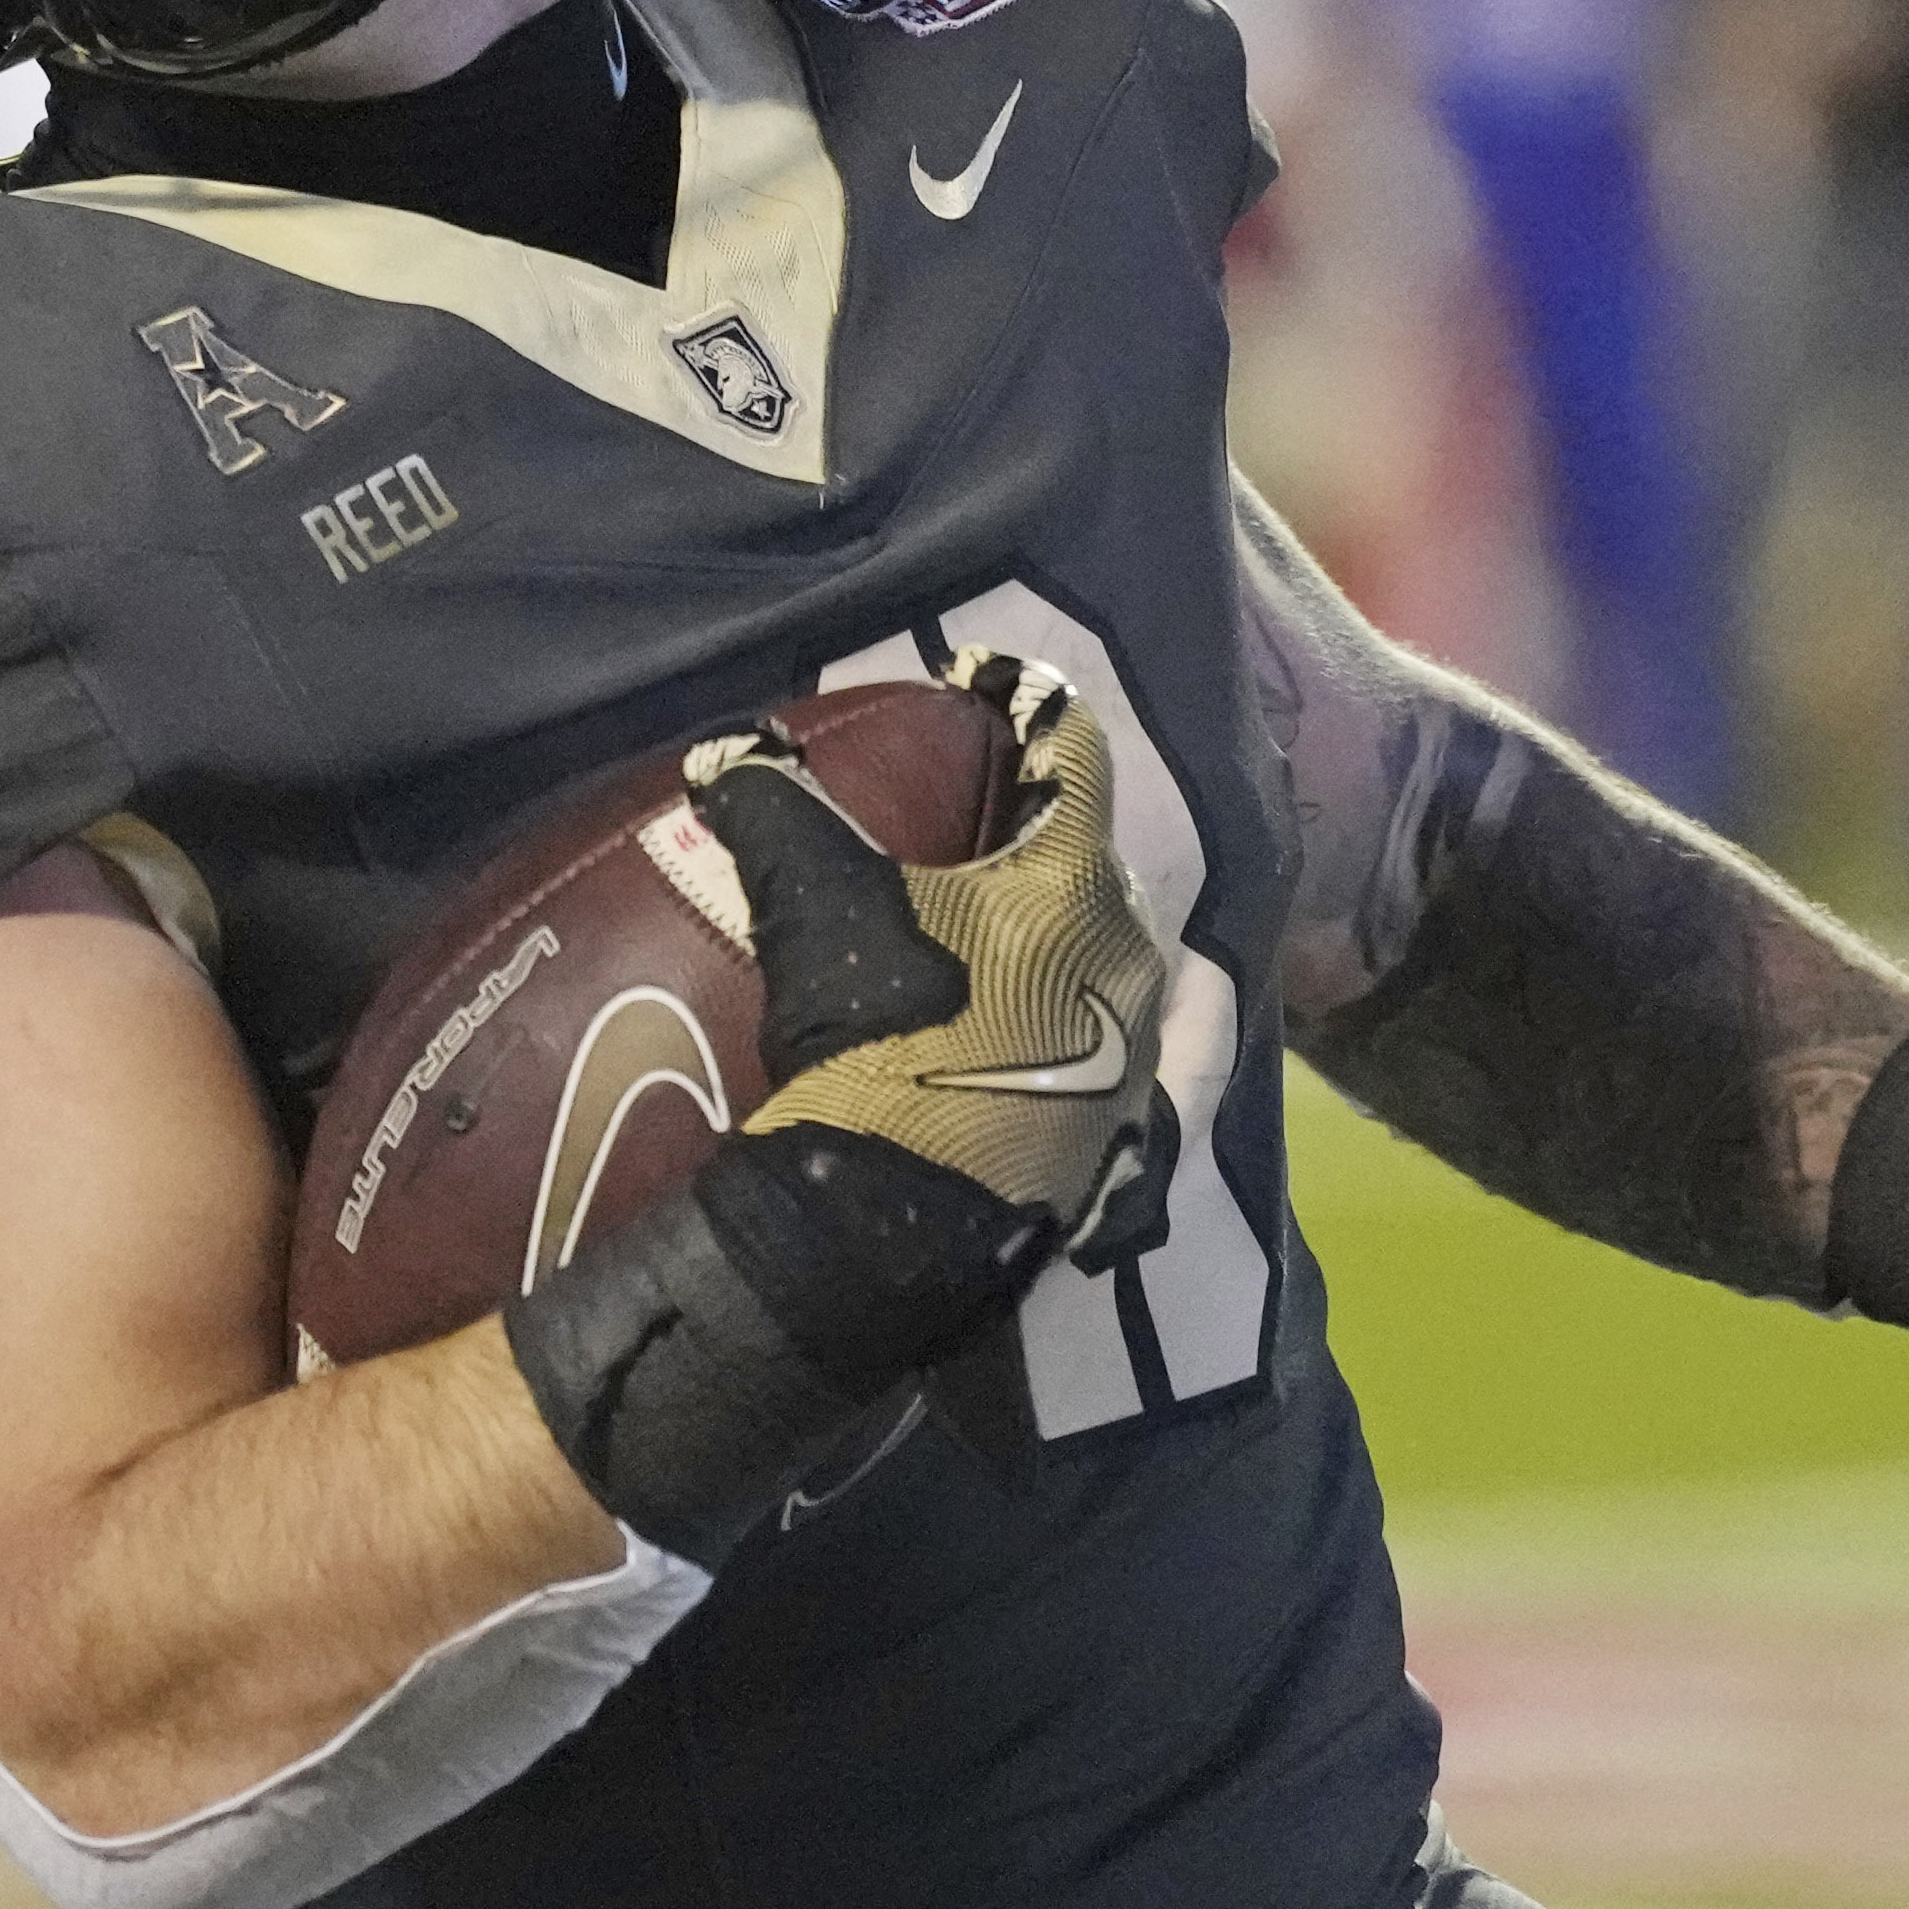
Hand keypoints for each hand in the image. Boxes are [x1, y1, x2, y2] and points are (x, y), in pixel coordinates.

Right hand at [688, 653, 1175, 1269]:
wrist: (896, 1222)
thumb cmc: (876, 1045)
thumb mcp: (815, 905)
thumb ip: (776, 808)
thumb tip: (729, 750)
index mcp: (1075, 881)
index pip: (1073, 748)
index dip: (1022, 699)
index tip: (969, 685)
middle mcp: (1134, 952)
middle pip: (1097, 852)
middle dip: (1043, 822)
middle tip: (975, 816)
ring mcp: (1146, 1048)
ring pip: (1128, 945)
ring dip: (1082, 915)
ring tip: (1019, 913)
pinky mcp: (1142, 1128)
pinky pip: (1180, 1043)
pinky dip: (1169, 1007)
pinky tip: (1161, 1000)